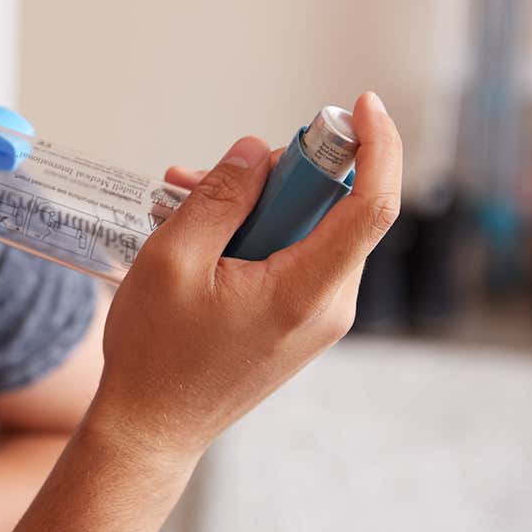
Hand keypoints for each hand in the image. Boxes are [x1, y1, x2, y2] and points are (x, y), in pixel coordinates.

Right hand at [91, 91, 400, 458]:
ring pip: (305, 229)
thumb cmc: (157, 353)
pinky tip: (195, 231)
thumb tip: (256, 151)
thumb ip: (219, 197)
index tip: (362, 104)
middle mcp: (326, 305)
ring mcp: (314, 316)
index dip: (379, 146)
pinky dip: (250, 233)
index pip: (373, 206)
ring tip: (180, 203)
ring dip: (250, 205)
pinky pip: (288, 255)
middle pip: (333, 209)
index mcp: (305, 291)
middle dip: (276, 176)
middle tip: (210, 174)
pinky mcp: (296, 321)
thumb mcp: (173, 260)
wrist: (152, 427)